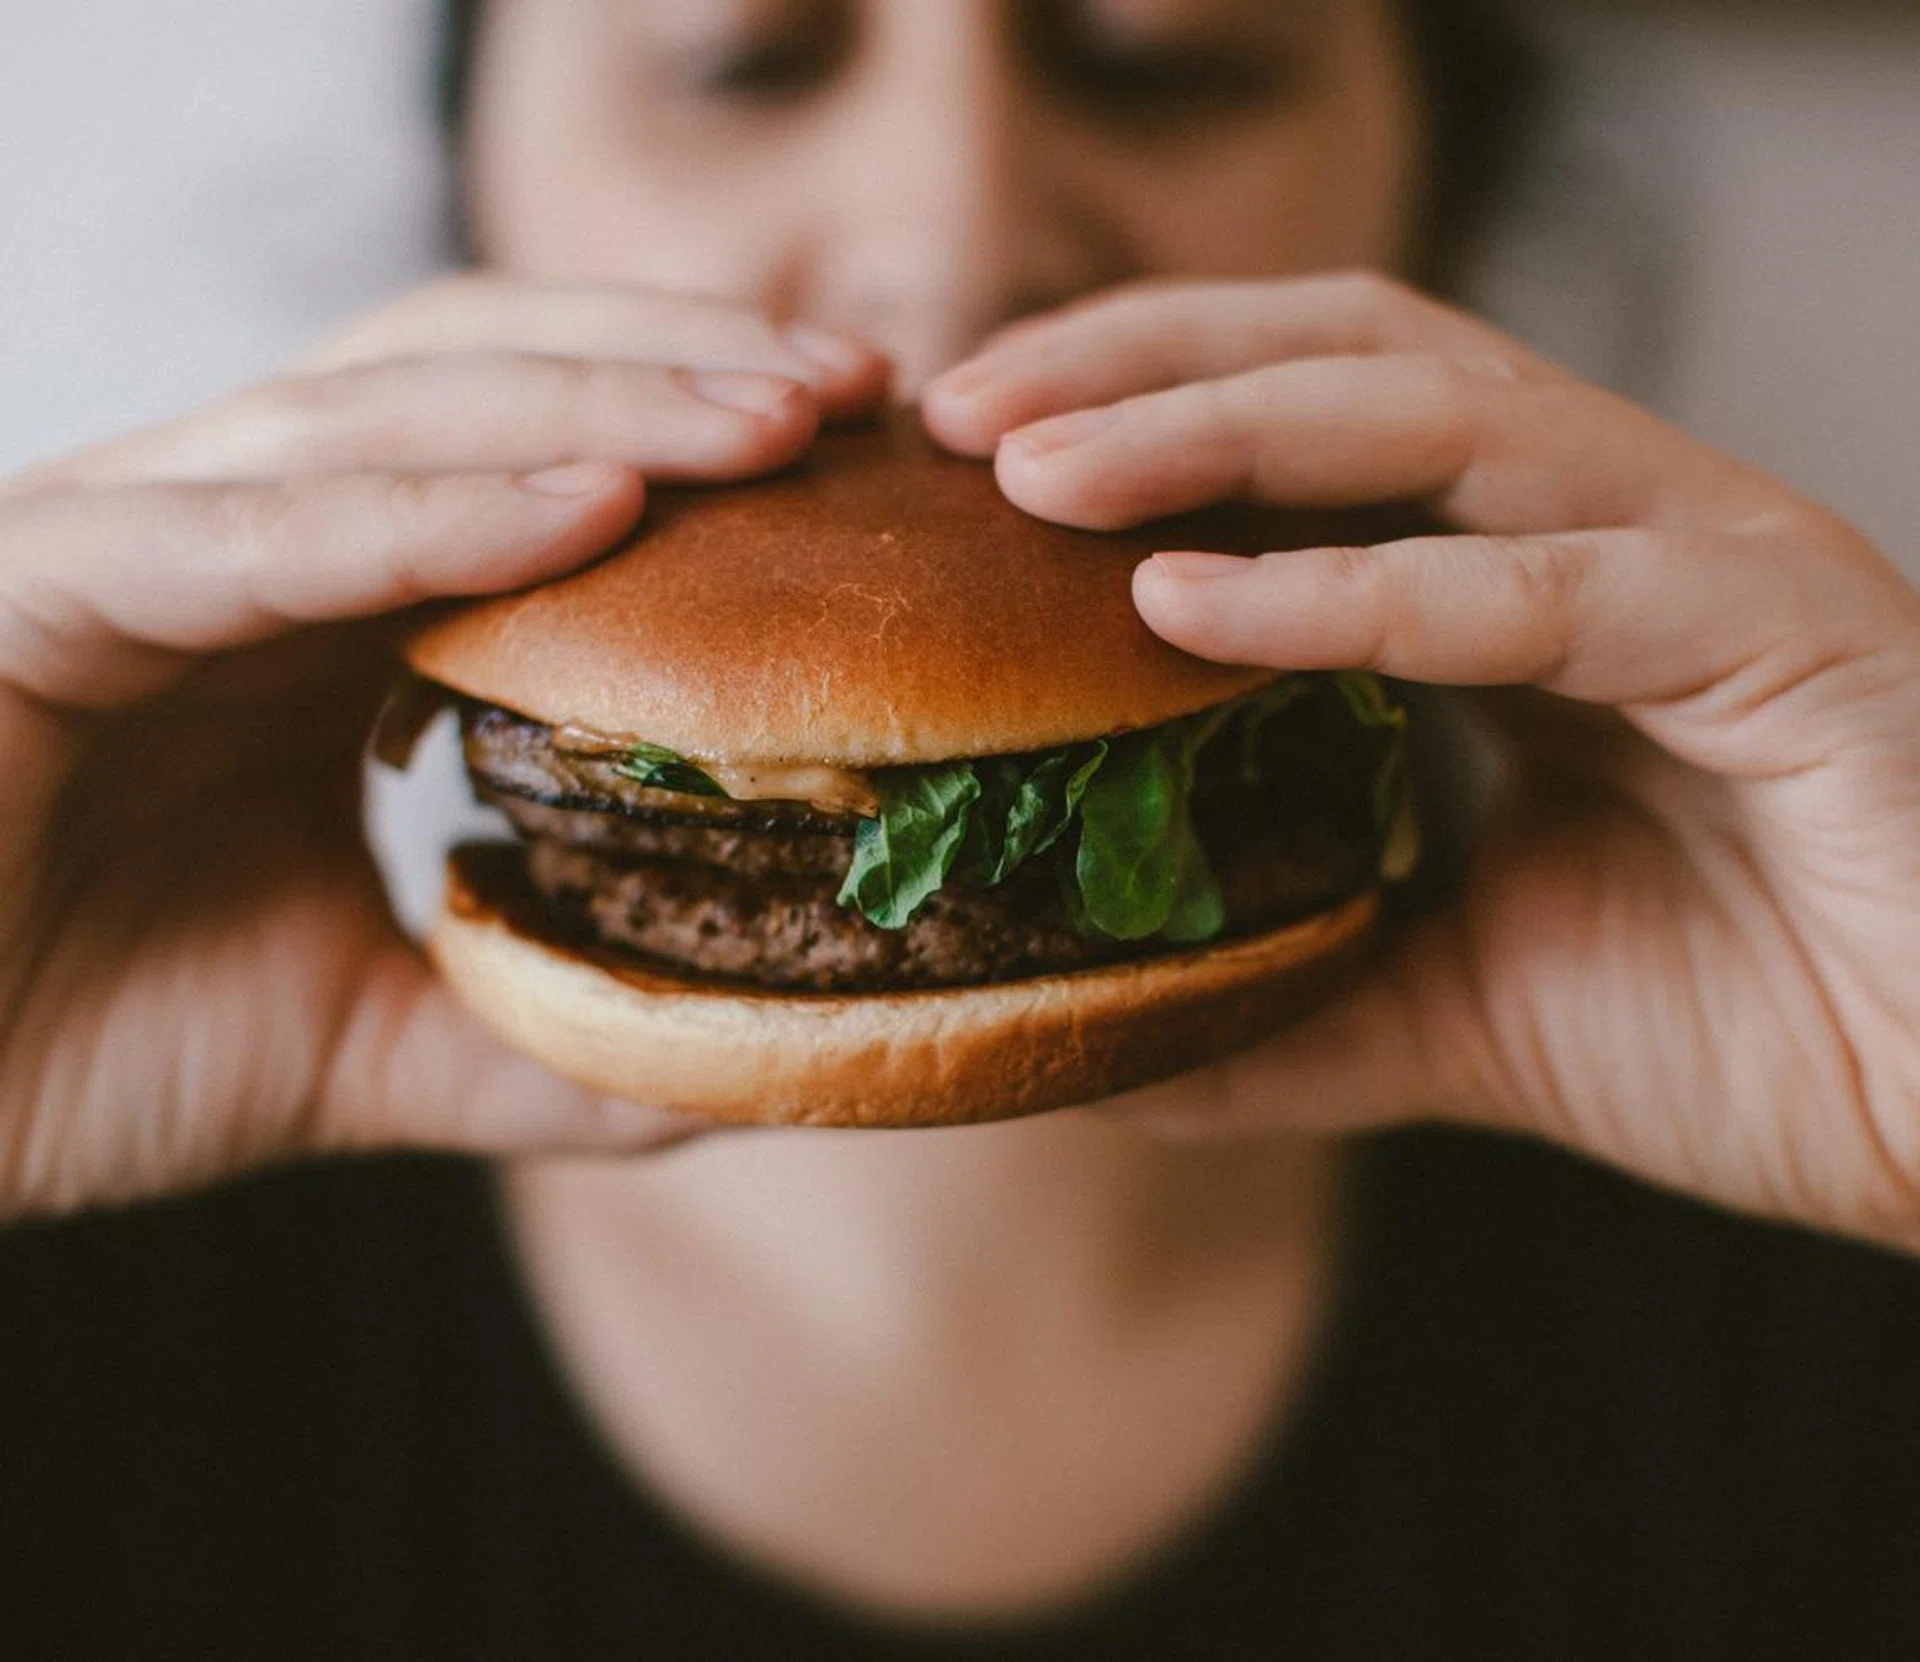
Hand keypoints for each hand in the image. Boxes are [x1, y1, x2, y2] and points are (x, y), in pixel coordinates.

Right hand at [0, 277, 887, 1217]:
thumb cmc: (72, 1043)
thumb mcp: (366, 1041)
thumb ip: (536, 1033)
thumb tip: (736, 1056)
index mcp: (319, 611)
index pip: (531, 454)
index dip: (699, 434)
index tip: (871, 451)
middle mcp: (237, 540)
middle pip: (484, 379)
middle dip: (681, 364)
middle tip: (867, 387)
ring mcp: (136, 545)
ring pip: (385, 411)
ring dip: (597, 400)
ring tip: (780, 417)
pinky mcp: (39, 589)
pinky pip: (255, 530)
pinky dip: (428, 508)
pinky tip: (593, 504)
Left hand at [926, 273, 1919, 1252]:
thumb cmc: (1746, 1031)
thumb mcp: (1452, 1007)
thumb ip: (1287, 1000)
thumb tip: (1102, 1045)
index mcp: (1533, 581)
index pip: (1313, 421)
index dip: (1137, 406)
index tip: (967, 456)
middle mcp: (1609, 528)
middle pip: (1350, 356)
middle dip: (1142, 363)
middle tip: (958, 413)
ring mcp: (1699, 556)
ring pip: (1433, 416)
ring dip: (1212, 428)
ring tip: (1032, 471)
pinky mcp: (1778, 630)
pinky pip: (1536, 586)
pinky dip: (1353, 589)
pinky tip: (1185, 602)